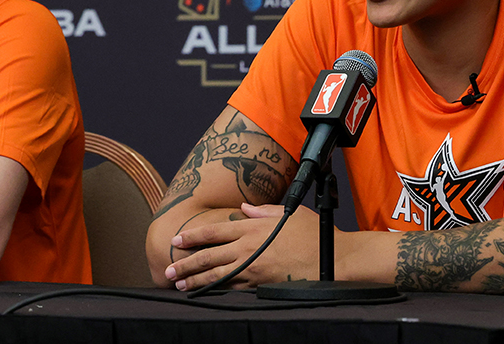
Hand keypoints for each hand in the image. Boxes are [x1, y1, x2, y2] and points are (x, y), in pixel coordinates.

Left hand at [163, 203, 319, 290]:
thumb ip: (263, 211)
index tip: (176, 240)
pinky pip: (234, 288)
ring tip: (180, 284)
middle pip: (209, 256)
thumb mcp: (289, 214)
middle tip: (169, 270)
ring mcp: (254, 268)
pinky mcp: (262, 284)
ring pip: (217, 275)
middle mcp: (249, 247)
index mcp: (253, 227)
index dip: (193, 237)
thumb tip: (244, 210)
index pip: (214, 231)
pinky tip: (206, 293)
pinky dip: (218, 291)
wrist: (334, 259)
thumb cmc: (314, 235)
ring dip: (196, 280)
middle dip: (186, 263)